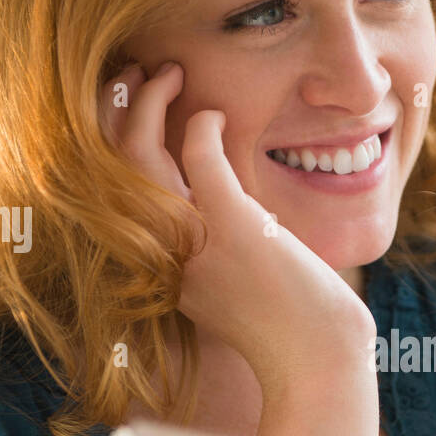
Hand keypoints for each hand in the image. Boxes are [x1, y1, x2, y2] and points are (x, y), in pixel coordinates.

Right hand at [99, 61, 375, 391]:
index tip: (136, 118)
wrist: (320, 362)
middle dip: (119, 114)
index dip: (119, 150)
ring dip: (147, 103)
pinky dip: (201, 125)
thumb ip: (226, 249)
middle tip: (137, 77)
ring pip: (140, 157)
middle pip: (116, 171)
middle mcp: (168, 259)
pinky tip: (213, 115)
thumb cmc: (295, 331)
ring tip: (168, 74)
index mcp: (165, 272)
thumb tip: (244, 213)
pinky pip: (200, 157)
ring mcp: (197, 242)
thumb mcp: (244, 287)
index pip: (123, 199)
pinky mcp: (234, 226)